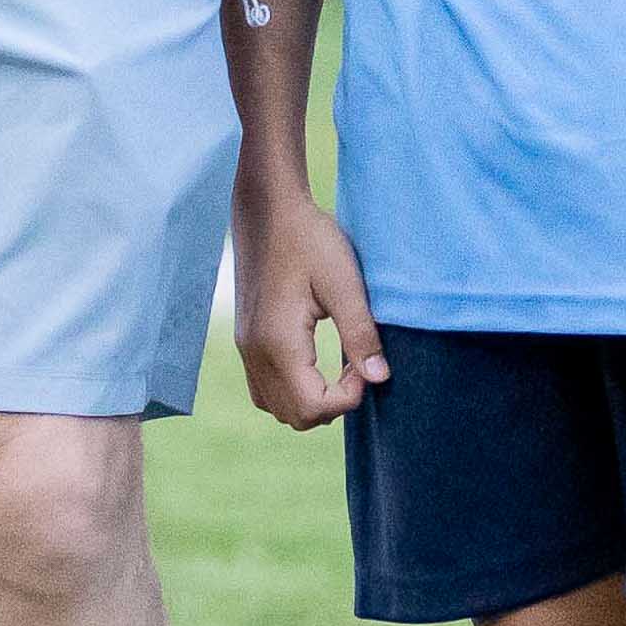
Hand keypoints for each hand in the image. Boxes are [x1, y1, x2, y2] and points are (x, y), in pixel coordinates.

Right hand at [233, 185, 385, 429]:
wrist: (268, 209)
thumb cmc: (309, 239)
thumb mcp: (344, 282)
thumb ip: (360, 334)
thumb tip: (379, 378)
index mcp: (279, 343)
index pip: (312, 407)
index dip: (348, 398)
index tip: (364, 365)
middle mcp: (256, 353)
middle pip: (295, 416)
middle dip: (333, 403)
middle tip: (355, 365)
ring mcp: (246, 348)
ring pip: (277, 407)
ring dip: (312, 400)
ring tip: (337, 365)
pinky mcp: (246, 340)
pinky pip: (264, 389)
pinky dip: (291, 390)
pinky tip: (314, 361)